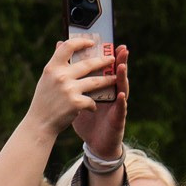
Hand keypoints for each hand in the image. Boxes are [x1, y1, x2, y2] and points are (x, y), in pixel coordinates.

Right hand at [21, 36, 116, 142]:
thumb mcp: (46, 78)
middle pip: (88, 64)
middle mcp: (60, 76)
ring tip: (114, 79)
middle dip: (103, 61)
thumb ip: (56, 62)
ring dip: (108, 80)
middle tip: (112, 59)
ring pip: (96, 81)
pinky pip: (92, 100)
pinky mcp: (76, 103)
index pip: (68, 47)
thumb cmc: (44, 99)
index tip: (91, 42)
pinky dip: (92, 105)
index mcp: (52, 68)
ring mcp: (68, 89)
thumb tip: (61, 42)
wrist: (39, 123)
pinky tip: (92, 107)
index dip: (81, 42)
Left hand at [74, 44, 129, 163]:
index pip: (106, 69)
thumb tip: (62, 61)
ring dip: (122, 77)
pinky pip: (119, 110)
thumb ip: (72, 79)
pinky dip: (121, 102)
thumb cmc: (88, 118)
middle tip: (121, 48)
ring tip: (122, 66)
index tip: (109, 42)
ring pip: (121, 89)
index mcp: (103, 88)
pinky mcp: (117, 119)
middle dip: (119, 61)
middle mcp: (112, 94)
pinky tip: (120, 95)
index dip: (109, 56)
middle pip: (116, 75)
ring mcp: (117, 106)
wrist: (95, 142)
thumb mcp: (78, 97)